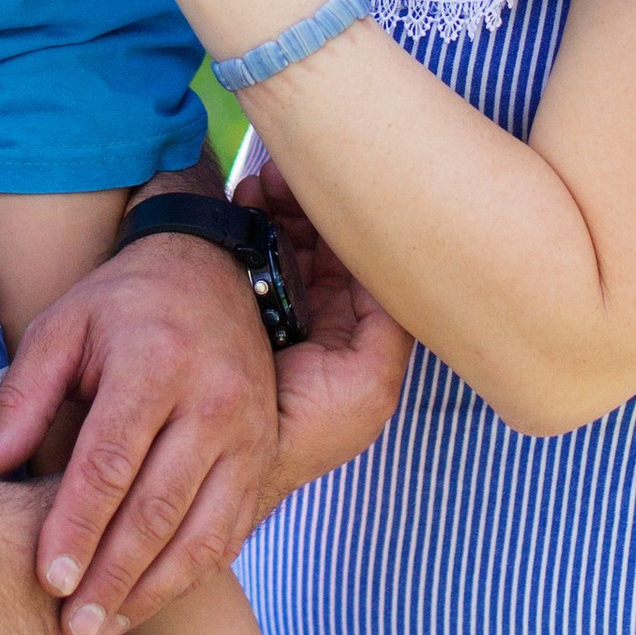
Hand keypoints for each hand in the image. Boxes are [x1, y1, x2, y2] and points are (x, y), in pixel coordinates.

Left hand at [0, 227, 277, 634]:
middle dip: (113, 576)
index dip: (78, 526)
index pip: (111, 462)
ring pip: (204, 531)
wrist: (214, 271)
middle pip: (158, 508)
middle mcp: (213, 400)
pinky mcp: (267, 454)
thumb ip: (20, 398)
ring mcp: (249, 431)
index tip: (48, 579)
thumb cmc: (122, 305)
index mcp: (155, 362)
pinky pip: (232, 529)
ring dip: (155, 590)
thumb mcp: (61, 329)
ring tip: (107, 628)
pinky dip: (193, 573)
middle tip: (73, 627)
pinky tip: (151, 599)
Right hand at [255, 159, 413, 500]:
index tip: (340, 184)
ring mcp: (279, 299)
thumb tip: (404, 262)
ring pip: (290, 234)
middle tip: (288, 178)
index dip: (353, 221)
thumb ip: (391, 326)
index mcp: (353, 326)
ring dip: (281, 207)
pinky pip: (254, 241)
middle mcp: (320, 308)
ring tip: (263, 185)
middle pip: (327, 239)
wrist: (231, 456)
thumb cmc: (307, 428)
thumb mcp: (369, 383)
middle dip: (312, 206)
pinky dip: (253, 218)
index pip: (364, 258)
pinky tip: (246, 198)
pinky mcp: (240, 293)